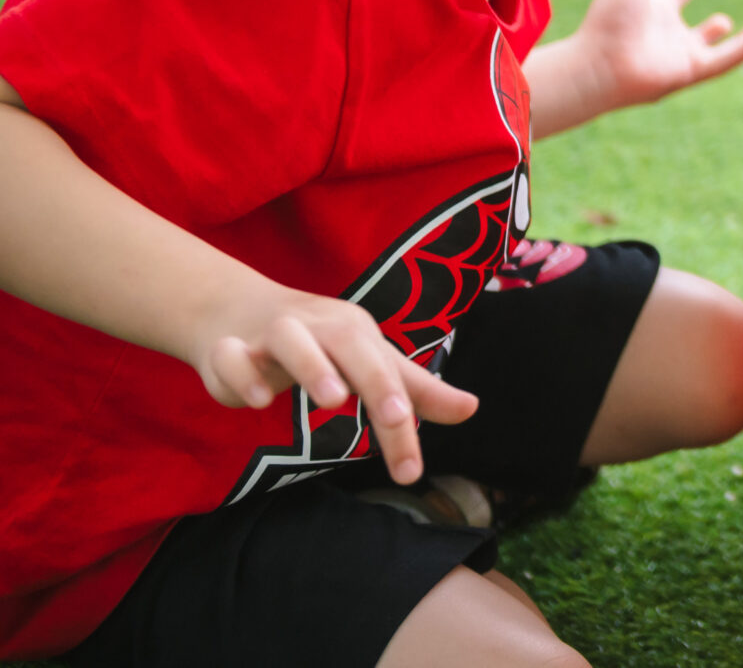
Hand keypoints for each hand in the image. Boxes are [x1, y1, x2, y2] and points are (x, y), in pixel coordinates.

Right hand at [190, 280, 477, 484]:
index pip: (390, 376)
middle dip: (376, 380)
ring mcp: (272, 335)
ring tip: (332, 400)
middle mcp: (319, 328)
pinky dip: (242, 373)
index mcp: (356, 334)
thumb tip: (472, 409)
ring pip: (292, 339)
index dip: (404, 423)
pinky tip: (256, 400)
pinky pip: (231, 355)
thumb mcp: (371, 363)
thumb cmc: (322, 344)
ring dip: (314, 366)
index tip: (411, 471)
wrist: (242, 312)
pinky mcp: (229, 349)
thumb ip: (416, 391)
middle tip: (396, 416)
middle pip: (352, 346)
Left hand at [562, 0, 742, 120]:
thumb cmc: (607, 21)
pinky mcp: (692, 70)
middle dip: (708, 17)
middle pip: (692, 24)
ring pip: (717, 46)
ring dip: (740, 38)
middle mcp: (668, 32)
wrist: (599, 65)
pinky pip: (729, 58)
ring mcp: (681, 53)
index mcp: (652, 8)